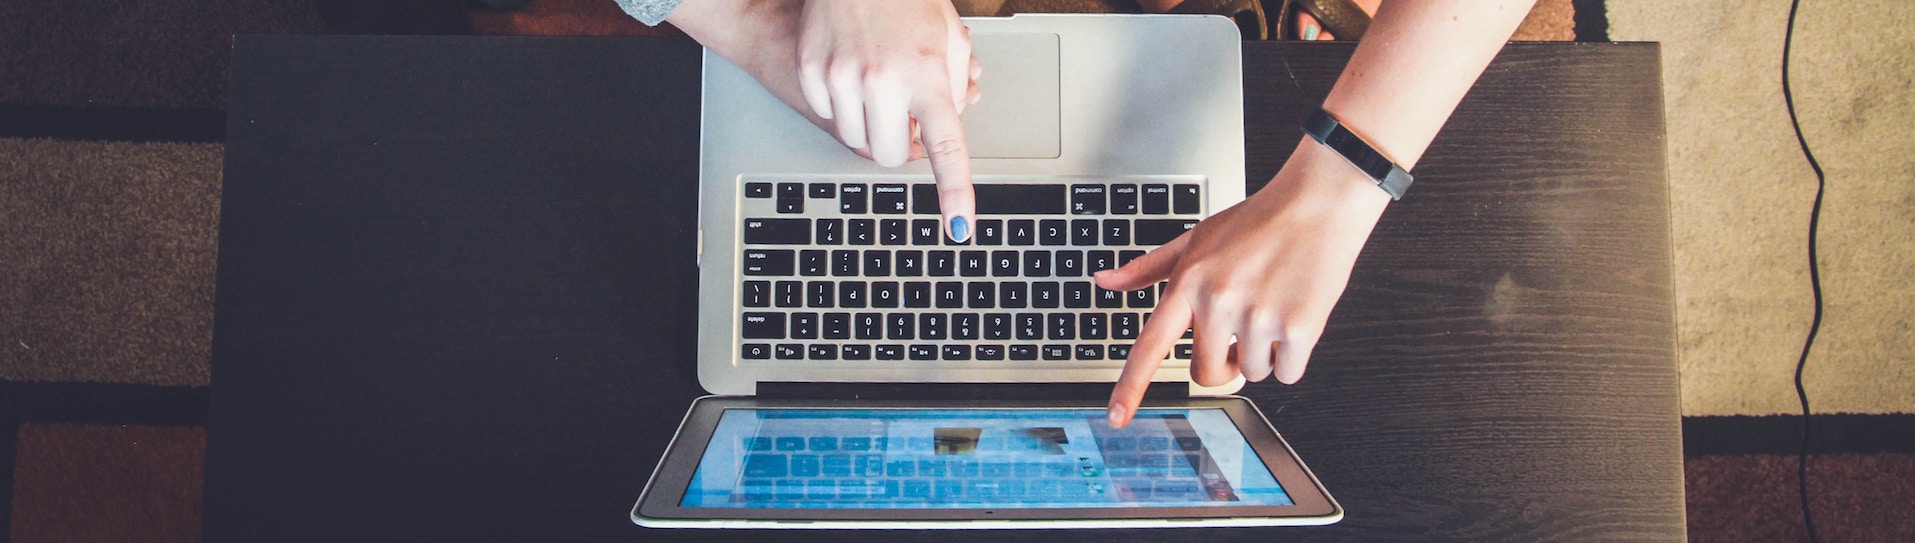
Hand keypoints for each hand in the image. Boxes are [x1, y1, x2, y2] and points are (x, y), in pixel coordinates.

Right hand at [796, 0, 979, 240]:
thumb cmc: (907, 0)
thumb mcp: (949, 39)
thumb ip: (952, 91)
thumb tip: (940, 133)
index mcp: (926, 74)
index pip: (946, 146)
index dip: (955, 191)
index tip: (958, 227)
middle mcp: (882, 79)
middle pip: (890, 154)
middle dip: (901, 144)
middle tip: (906, 115)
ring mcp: (841, 76)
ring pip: (857, 139)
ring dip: (871, 124)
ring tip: (879, 85)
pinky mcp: (812, 70)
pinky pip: (829, 114)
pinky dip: (842, 104)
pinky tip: (851, 71)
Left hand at [1099, 138, 1391, 426]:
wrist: (1318, 203)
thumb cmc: (1258, 221)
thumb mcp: (1196, 238)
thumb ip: (1149, 268)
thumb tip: (1104, 281)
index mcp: (1189, 283)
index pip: (1151, 345)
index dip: (1131, 386)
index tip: (1117, 417)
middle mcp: (1219, 302)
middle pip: (1207, 374)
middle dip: (1224, 363)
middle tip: (1240, 332)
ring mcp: (1259, 317)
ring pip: (1252, 373)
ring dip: (1263, 353)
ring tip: (1272, 307)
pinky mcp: (1299, 328)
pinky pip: (1287, 373)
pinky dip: (1293, 356)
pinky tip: (1294, 316)